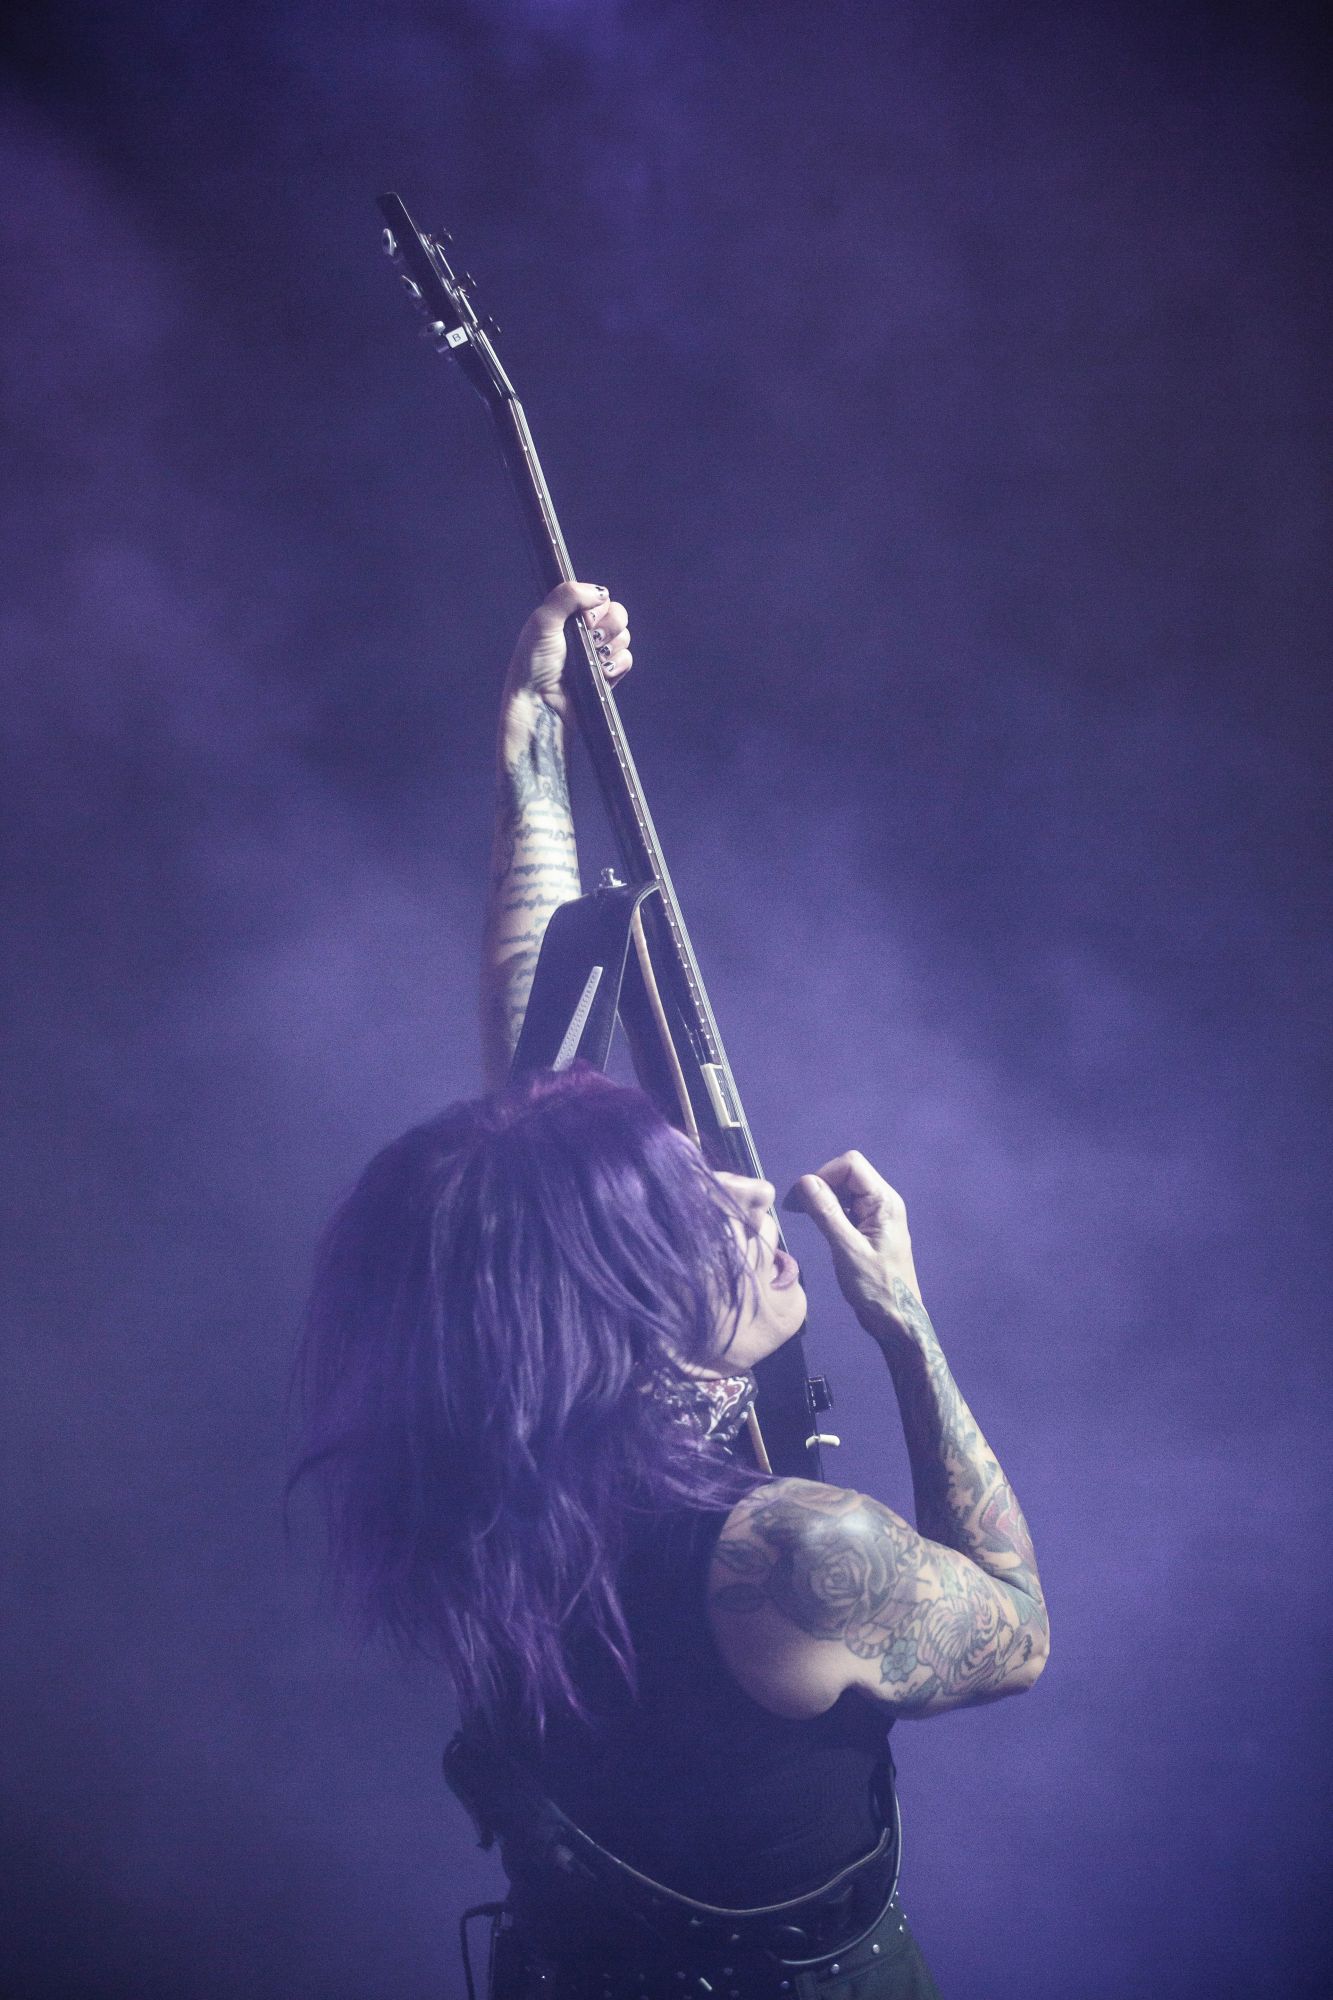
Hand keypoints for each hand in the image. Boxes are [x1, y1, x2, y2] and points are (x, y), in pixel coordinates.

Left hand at [501, 580, 632, 727]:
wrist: (539, 703)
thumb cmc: (534, 663)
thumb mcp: (543, 621)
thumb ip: (568, 595)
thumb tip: (601, 593)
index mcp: (569, 616)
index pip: (600, 599)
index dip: (597, 608)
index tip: (583, 620)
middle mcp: (585, 633)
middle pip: (618, 615)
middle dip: (607, 626)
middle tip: (590, 640)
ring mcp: (597, 655)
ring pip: (624, 637)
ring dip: (610, 647)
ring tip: (592, 660)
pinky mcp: (606, 676)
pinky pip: (626, 660)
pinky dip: (616, 665)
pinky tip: (602, 673)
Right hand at [784, 1151, 924, 1342]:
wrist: (895, 1320)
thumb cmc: (876, 1287)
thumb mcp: (847, 1249)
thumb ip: (826, 1213)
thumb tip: (804, 1181)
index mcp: (884, 1202)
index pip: (851, 1165)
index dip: (823, 1175)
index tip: (802, 1198)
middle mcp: (883, 1202)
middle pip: (847, 1174)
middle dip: (820, 1185)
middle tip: (796, 1209)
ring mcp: (876, 1216)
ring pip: (844, 1190)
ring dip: (822, 1198)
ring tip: (803, 1217)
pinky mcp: (868, 1228)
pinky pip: (845, 1207)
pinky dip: (828, 1211)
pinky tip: (818, 1226)